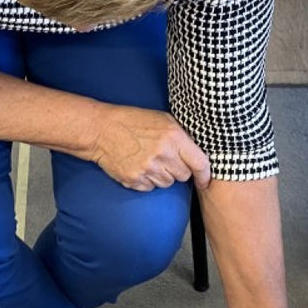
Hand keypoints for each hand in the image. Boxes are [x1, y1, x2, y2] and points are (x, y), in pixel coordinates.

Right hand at [89, 103, 210, 191]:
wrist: (102, 130)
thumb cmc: (134, 122)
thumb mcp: (163, 120)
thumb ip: (182, 137)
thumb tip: (199, 154)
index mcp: (174, 137)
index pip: (199, 163)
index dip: (205, 175)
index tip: (204, 180)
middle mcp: (163, 154)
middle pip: (183, 176)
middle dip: (178, 170)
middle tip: (165, 158)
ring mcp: (148, 169)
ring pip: (167, 183)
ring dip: (162, 175)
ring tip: (149, 160)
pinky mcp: (135, 180)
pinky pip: (150, 188)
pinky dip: (147, 180)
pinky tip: (138, 166)